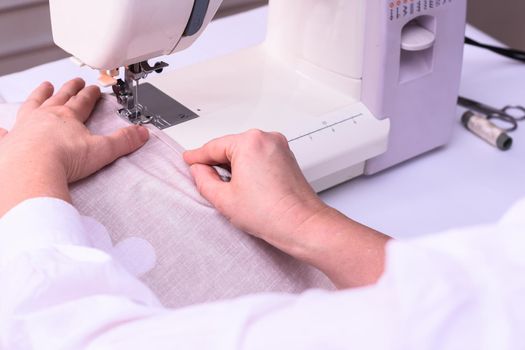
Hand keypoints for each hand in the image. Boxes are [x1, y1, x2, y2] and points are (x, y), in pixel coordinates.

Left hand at [0, 78, 148, 215]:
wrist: (31, 170)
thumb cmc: (62, 159)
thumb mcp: (102, 150)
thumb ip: (123, 141)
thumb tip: (141, 133)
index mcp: (68, 117)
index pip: (82, 101)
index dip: (90, 94)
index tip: (93, 88)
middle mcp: (45, 117)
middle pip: (59, 97)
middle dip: (68, 88)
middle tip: (74, 81)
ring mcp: (25, 127)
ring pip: (33, 105)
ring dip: (40, 95)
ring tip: (44, 87)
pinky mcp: (9, 143)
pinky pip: (7, 133)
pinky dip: (6, 130)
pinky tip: (5, 128)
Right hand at [184, 130, 327, 252]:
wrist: (302, 225)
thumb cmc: (272, 214)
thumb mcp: (223, 199)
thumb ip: (203, 180)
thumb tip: (199, 170)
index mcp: (249, 142)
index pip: (213, 146)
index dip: (197, 156)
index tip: (189, 160)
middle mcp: (266, 138)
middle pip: (230, 147)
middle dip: (216, 162)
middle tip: (204, 178)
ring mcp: (279, 146)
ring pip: (245, 151)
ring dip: (233, 165)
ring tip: (229, 189)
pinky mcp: (286, 156)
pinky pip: (259, 156)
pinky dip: (248, 166)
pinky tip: (245, 186)